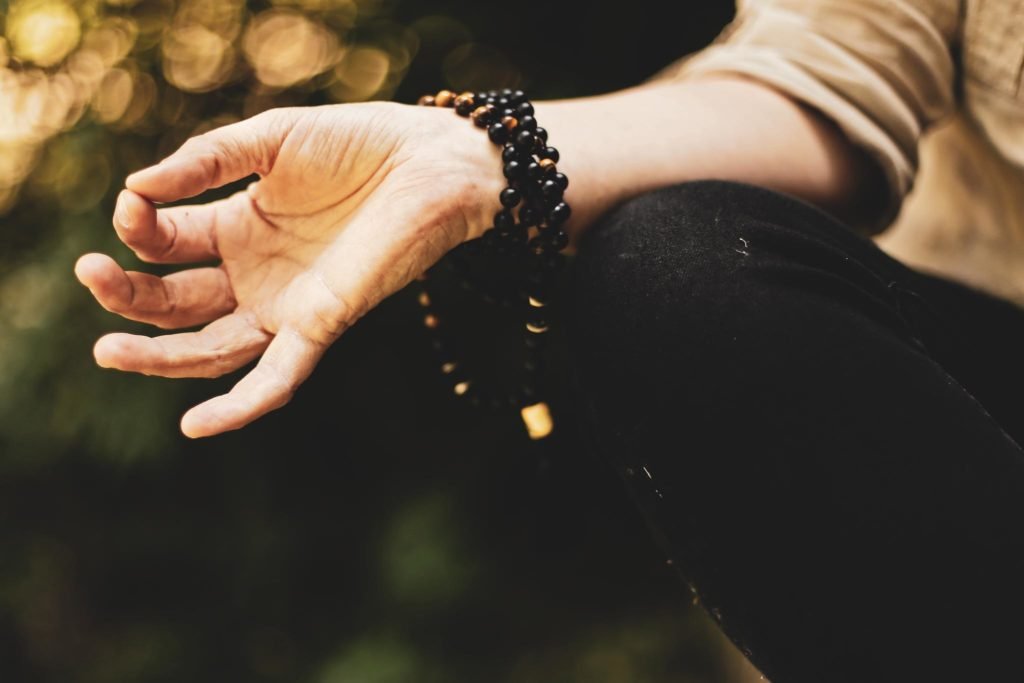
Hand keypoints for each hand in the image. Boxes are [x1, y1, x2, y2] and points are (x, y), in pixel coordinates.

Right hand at [75, 102, 503, 437]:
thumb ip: (206, 161)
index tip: (130, 205)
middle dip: (129, 296)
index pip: (166, 243)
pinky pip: (276, 377)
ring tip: (107, 351)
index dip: (140, 229)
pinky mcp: (321, 325)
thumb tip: (136, 186)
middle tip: (90, 275)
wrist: (430, 163)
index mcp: (236, 227)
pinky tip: (195, 426)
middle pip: (176, 303)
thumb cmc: (357, 143)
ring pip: (210, 348)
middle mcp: (255, 274)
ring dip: (158, 357)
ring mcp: (286, 305)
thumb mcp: (270, 141)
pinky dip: (240, 405)